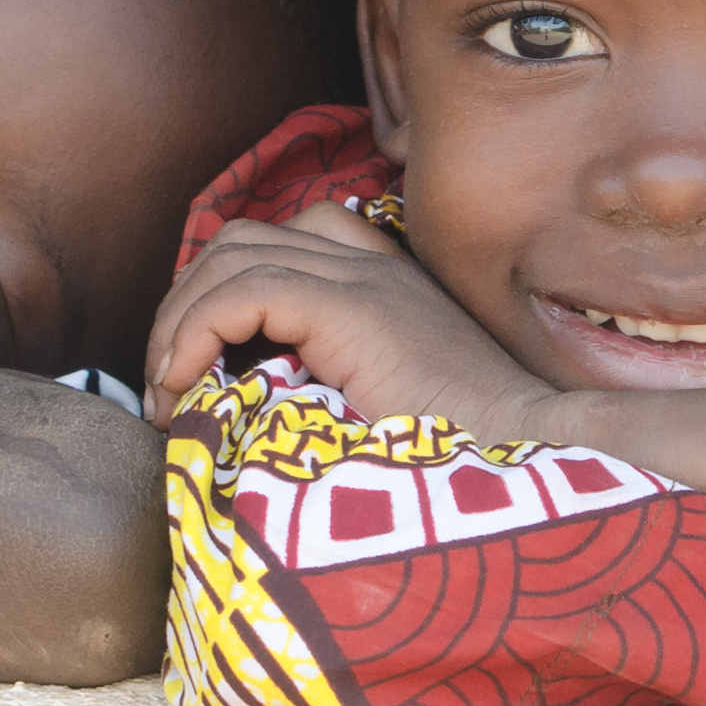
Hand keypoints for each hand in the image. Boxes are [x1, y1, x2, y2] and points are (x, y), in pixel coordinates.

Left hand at [142, 205, 556, 435]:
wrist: (537, 466)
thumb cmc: (465, 465)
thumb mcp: (379, 413)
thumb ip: (325, 391)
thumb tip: (236, 414)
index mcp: (385, 285)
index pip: (277, 246)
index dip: (215, 300)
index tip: (190, 382)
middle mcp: (374, 266)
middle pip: (242, 238)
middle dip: (185, 304)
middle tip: (169, 385)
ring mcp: (367, 278)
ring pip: (233, 253)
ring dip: (180, 319)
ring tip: (171, 392)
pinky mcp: (356, 307)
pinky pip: (243, 290)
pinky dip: (195, 332)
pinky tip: (189, 387)